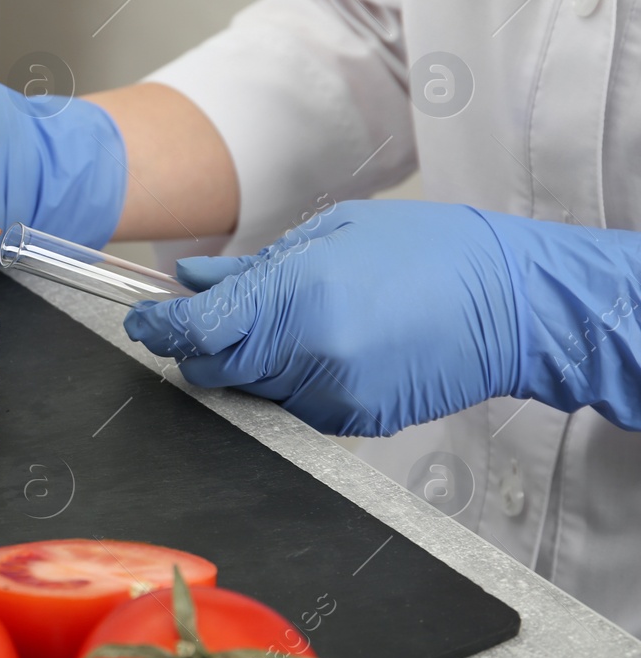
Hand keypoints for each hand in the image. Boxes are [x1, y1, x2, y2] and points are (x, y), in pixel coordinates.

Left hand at [123, 200, 523, 436]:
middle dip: (199, 346)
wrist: (514, 304)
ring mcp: (331, 396)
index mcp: (297, 296)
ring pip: (250, 390)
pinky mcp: (352, 422)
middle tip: (210, 317)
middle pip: (213, 368)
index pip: (196, 330)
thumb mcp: (332, 235)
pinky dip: (291, 381)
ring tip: (294, 321)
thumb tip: (193, 281)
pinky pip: (293, 406)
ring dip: (248, 361)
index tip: (143, 320)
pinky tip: (327, 347)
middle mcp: (308, 353)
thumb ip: (252, 267)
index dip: (158, 327)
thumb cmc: (429, 253)